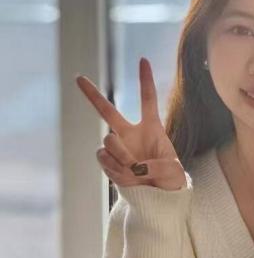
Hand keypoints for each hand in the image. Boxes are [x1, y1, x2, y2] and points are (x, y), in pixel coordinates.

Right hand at [76, 57, 187, 190]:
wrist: (159, 198)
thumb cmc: (171, 180)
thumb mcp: (172, 171)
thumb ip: (153, 166)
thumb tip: (132, 166)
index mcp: (152, 127)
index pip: (147, 99)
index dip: (145, 79)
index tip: (143, 59)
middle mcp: (130, 134)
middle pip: (107, 110)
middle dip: (91, 94)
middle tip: (78, 77)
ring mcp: (117, 147)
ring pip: (108, 141)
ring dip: (121, 156)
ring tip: (136, 169)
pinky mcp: (108, 162)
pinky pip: (104, 158)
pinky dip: (115, 169)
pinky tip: (127, 177)